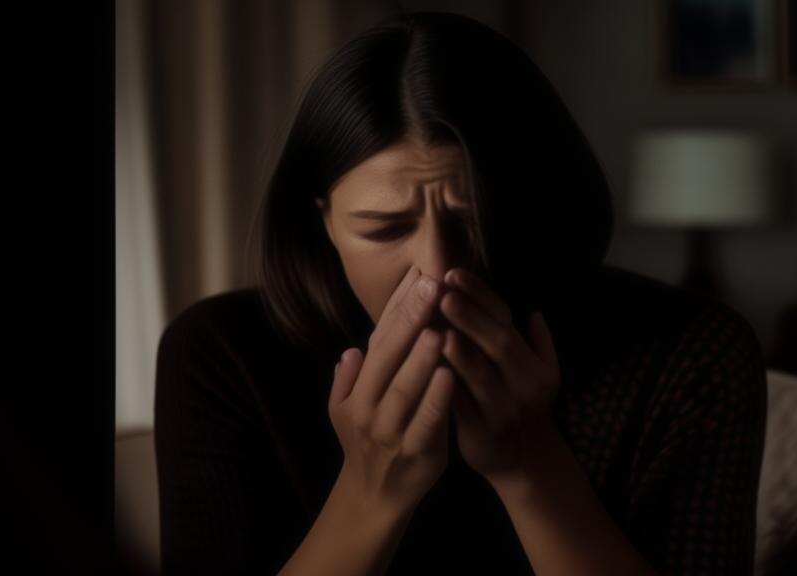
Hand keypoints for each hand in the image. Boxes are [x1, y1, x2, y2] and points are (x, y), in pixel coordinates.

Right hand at [327, 265, 455, 517]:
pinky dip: (437, 399)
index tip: (418, 274)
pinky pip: (426, 423)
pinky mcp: (416, 453)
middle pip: (389, 355)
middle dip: (411, 319)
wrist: (373, 499)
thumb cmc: (367, 445)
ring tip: (440, 326)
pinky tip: (451, 376)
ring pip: (405, 388)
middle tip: (432, 284)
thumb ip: (348, 379)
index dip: (398, 306)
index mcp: (359, 389)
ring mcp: (390, 430)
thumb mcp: (345, 411)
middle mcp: (369, 405)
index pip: (379, 338)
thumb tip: (351, 349)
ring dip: (422, 357)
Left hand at [437, 267, 562, 488]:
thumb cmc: (526, 409)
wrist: (526, 463)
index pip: (506, 321)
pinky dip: (445, 388)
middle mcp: (525, 384)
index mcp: (534, 364)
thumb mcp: (545, 376)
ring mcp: (505, 410)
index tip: (454, 274)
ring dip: (460, 353)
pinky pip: (463, 408)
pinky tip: (427, 372)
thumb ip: (540, 344)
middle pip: (498, 344)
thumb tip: (532, 312)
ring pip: (482, 377)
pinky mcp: (483, 434)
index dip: (481, 297)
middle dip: (469, 316)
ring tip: (437, 328)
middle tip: (442, 290)